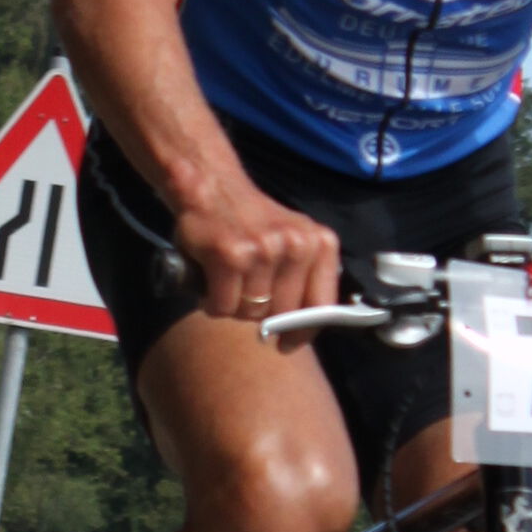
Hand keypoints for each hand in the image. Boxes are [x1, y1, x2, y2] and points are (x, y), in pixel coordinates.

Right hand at [177, 179, 341, 337]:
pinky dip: (212, 303)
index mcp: (319, 243)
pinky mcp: (231, 255)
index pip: (321, 306)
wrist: (211, 188)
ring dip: (234, 308)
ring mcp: (264, 249)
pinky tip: (210, 284)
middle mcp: (296, 245)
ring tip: (228, 283)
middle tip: (245, 295)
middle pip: (282, 314)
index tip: (288, 343)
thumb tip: (302, 332)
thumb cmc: (252, 224)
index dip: (303, 331)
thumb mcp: (292, 242)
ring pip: (251, 313)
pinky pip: (224, 306)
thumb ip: (305, 279)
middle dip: (260, 315)